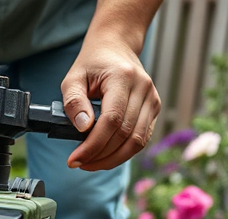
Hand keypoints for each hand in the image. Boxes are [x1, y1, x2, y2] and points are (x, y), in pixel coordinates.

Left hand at [61, 35, 160, 171]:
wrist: (116, 47)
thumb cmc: (92, 64)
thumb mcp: (73, 78)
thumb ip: (73, 102)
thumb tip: (82, 128)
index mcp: (123, 77)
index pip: (112, 120)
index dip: (93, 145)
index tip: (74, 159)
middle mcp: (143, 88)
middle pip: (125, 134)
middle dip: (100, 156)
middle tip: (79, 163)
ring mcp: (152, 99)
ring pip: (137, 142)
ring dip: (112, 159)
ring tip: (90, 163)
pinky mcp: (154, 108)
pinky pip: (141, 139)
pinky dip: (123, 153)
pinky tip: (105, 156)